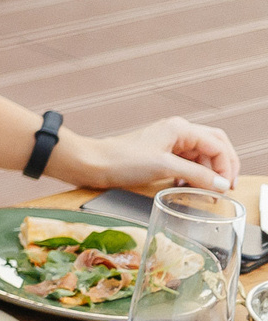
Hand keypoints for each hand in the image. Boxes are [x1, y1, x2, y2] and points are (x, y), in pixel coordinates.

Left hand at [70, 118, 238, 192]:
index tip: (226, 187)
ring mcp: (168, 143)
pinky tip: (186, 186)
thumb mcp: (164, 167)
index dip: (226, 166)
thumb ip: (196, 174)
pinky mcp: (160, 155)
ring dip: (207, 173)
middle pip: (214, 146)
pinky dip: (192, 174)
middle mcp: (177, 132)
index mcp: (181, 129)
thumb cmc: (123, 160)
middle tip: (225, 188)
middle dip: (223, 166)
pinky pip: (186, 163)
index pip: (218, 144)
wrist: (93, 164)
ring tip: (207, 191)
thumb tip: (221, 184)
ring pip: (201, 156)